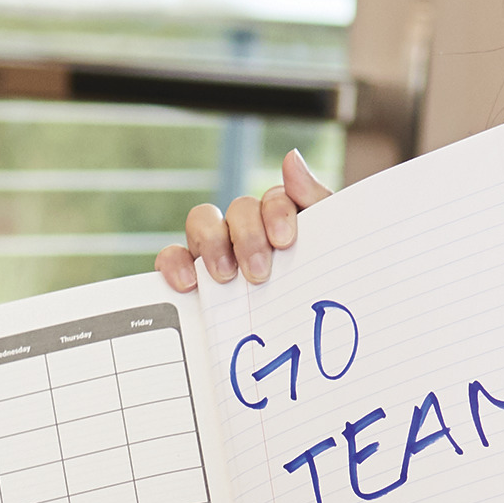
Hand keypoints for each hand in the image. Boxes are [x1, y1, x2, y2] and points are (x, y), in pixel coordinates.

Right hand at [156, 148, 330, 291]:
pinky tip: (187, 283)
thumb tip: (290, 159)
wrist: (321, 343)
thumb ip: (315, 202)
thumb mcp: (332, 249)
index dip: (276, 212)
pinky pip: (172, 257)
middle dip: (247, 236)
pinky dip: (173, 262)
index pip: (273, 198)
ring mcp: (219, 252)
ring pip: (202, 222)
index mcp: (285, 222)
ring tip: (224, 278)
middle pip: (238, 209)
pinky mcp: (193, 278)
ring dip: (211, 244)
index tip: (284, 241)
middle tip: (258, 273)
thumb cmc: (326, 288)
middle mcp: (249, 230)